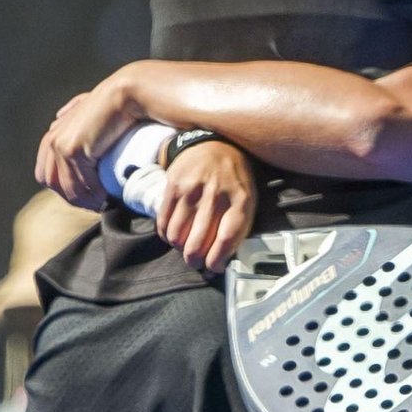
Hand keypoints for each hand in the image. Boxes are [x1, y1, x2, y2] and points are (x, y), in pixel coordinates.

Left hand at [35, 72, 143, 208]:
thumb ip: (72, 110)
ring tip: (105, 203)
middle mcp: (52, 139)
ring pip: (67, 188)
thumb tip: (59, 116)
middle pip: (51, 183)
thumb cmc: (115, 103)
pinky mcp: (71, 150)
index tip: (90, 196)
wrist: (128, 94)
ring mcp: (59, 145)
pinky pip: (80, 185)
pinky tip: (108, 197)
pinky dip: (95, 195)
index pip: (48, 174)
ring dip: (87, 200)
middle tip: (98, 203)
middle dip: (74, 197)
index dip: (67, 189)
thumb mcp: (88, 107)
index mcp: (54, 134)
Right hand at [155, 140, 256, 272]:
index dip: (216, 261)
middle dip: (194, 260)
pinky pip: (164, 223)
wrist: (214, 144)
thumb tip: (217, 265)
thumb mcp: (247, 201)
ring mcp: (192, 189)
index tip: (212, 268)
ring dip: (179, 247)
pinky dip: (166, 235)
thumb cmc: (233, 181)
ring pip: (177, 236)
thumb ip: (237, 231)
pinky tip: (174, 233)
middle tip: (195, 260)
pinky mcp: (173, 185)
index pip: (225, 240)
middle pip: (197, 243)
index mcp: (240, 201)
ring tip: (185, 243)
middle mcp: (216, 194)